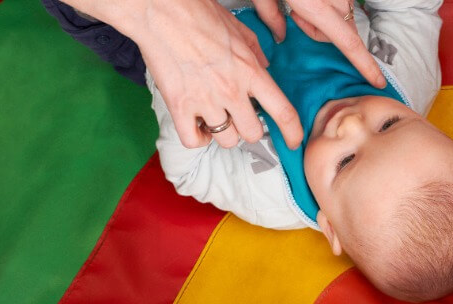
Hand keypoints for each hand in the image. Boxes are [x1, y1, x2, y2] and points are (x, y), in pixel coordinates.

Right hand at [102, 0, 301, 148]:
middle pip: (253, 133)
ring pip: (226, 140)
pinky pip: (194, 141)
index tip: (293, 141)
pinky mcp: (179, 106)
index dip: (292, 133)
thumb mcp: (238, 29)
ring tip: (216, 117)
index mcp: (250, 71)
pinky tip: (197, 125)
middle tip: (240, 117)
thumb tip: (264, 66)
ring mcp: (205, 100)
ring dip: (224, 133)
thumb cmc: (197, 13)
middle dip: (249, 128)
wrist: (160, 10)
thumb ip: (255, 52)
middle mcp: (231, 90)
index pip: (283, 112)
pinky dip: (198, 138)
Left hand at [259, 0, 384, 84]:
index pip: (348, 43)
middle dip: (319, 31)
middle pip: (341, 32)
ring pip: (341, 16)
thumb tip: (280, 35)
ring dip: (323, 15)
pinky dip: (328, 2)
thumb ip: (271, 16)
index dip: (365, 65)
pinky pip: (341, 1)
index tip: (378, 81)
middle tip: (296, 15)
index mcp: (315, 5)